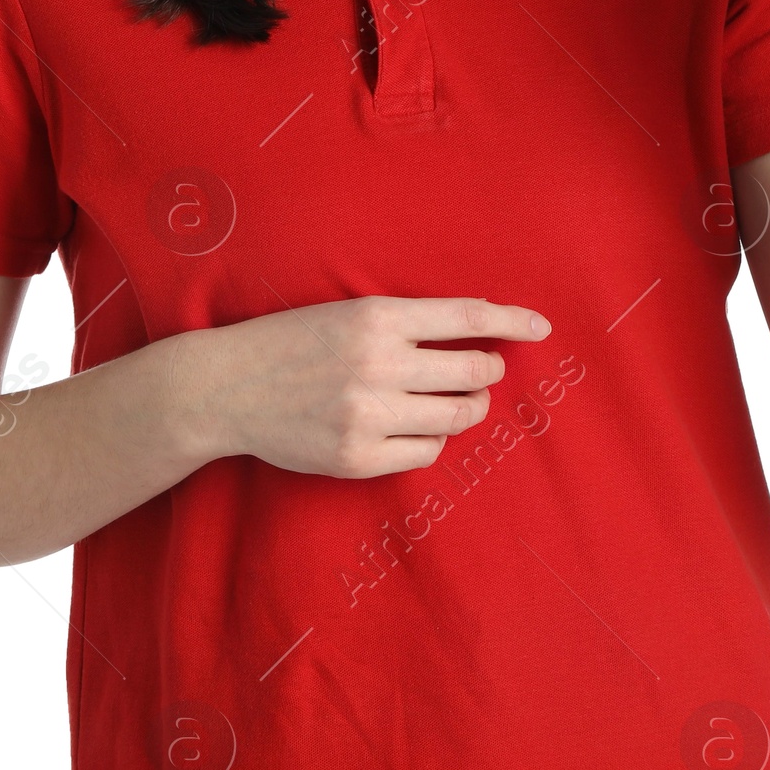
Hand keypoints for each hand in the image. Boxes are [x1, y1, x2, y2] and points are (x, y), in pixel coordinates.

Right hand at [185, 295, 550, 478]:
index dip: (511, 320)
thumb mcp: (347, 312)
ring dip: (466, 407)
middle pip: (472, 371)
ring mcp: (367, 414)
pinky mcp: (356, 457)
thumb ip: (406, 324)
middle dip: (488, 371)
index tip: (541, 327)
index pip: (466, 315)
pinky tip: (415, 427)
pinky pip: (425, 452)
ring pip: (455, 416)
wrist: (227, 387)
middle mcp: (377, 363)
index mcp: (377, 316)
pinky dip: (431, 439)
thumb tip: (475, 337)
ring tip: (455, 401)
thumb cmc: (293, 342)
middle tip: (484, 371)